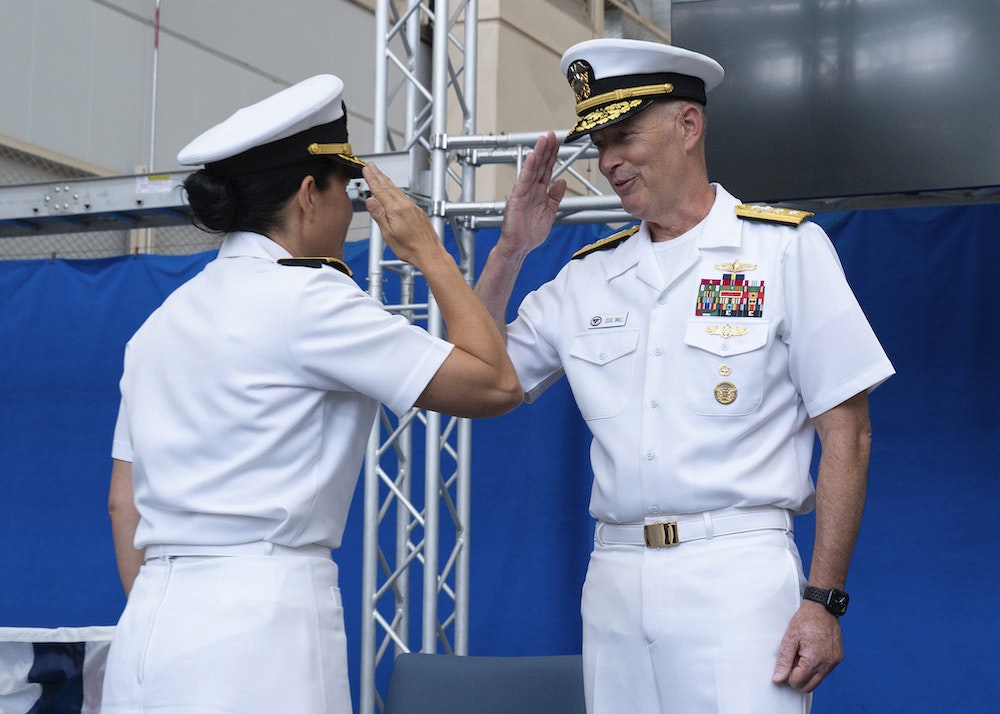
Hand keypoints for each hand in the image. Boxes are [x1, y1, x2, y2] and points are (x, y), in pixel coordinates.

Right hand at [363, 162, 440, 265]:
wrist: (429, 253)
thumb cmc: (410, 248)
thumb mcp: (388, 234)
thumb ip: (379, 215)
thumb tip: (370, 200)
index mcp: (396, 210)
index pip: (380, 190)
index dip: (371, 179)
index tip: (366, 170)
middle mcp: (406, 205)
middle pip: (388, 186)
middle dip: (378, 175)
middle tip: (371, 166)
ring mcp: (413, 207)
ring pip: (397, 190)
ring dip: (387, 181)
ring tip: (380, 174)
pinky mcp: (418, 212)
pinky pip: (404, 196)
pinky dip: (396, 190)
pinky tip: (395, 190)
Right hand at [498, 132, 566, 256]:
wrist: (519, 246)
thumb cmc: (530, 232)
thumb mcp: (550, 212)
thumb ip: (555, 197)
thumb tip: (561, 182)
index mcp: (540, 192)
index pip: (547, 170)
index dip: (553, 156)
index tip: (558, 143)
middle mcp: (532, 189)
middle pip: (541, 165)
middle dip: (547, 150)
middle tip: (552, 135)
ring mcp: (524, 192)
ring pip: (533, 169)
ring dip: (539, 153)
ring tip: (543, 139)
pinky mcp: (517, 197)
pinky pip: (524, 179)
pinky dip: (528, 167)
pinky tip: (533, 156)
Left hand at [772, 602, 843, 691]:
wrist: (822, 608)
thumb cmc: (805, 621)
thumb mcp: (789, 639)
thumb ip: (783, 661)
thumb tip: (778, 679)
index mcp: (814, 660)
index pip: (797, 682)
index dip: (788, 674)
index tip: (788, 660)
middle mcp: (827, 664)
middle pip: (808, 687)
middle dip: (798, 677)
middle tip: (794, 658)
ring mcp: (834, 662)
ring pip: (817, 681)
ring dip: (807, 673)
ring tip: (802, 654)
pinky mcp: (838, 659)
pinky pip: (824, 672)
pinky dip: (816, 667)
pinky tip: (811, 652)